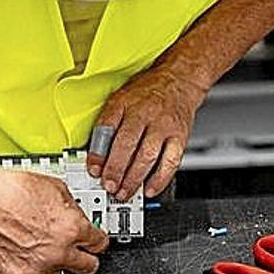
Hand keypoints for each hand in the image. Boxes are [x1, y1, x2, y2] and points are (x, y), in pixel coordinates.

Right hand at [0, 169, 107, 273]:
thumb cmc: (8, 190)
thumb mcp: (54, 187)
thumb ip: (73, 208)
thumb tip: (79, 217)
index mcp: (72, 229)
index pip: (100, 244)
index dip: (97, 240)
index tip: (94, 241)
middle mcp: (58, 253)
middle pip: (89, 268)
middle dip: (86, 257)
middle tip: (79, 251)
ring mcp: (38, 269)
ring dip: (59, 267)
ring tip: (48, 252)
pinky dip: (35, 271)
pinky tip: (28, 255)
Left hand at [87, 67, 206, 199]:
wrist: (180, 80)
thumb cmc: (147, 93)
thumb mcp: (120, 98)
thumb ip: (108, 123)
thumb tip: (95, 154)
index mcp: (124, 103)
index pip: (107, 127)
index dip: (98, 151)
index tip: (93, 169)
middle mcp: (145, 113)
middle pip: (127, 144)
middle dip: (116, 170)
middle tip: (108, 186)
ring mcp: (164, 126)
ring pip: (147, 156)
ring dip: (134, 178)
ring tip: (124, 192)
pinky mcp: (180, 137)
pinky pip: (170, 162)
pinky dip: (159, 179)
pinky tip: (149, 189)